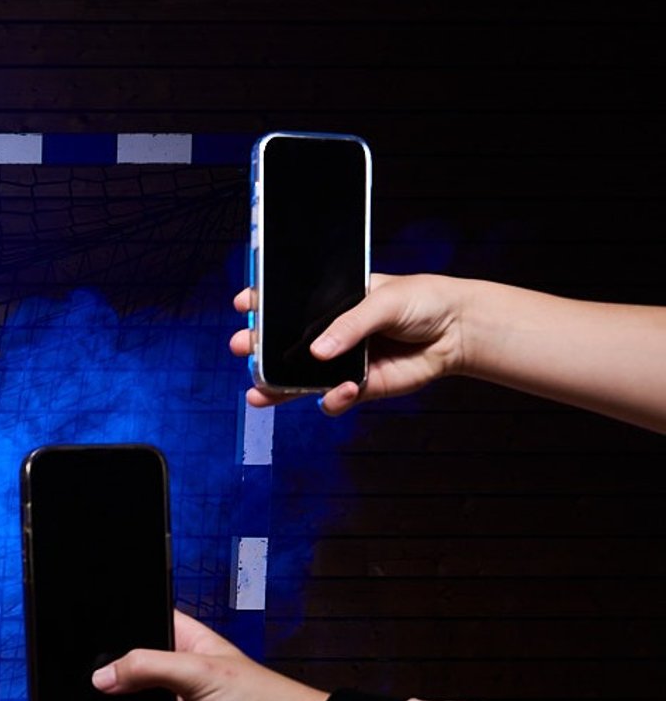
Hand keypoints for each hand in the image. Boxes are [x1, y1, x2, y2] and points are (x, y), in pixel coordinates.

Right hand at [66, 609, 326, 700]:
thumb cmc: (261, 699)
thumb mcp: (201, 671)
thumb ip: (147, 669)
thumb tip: (100, 678)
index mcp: (185, 645)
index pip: (142, 627)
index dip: (114, 627)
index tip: (77, 629)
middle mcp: (173, 680)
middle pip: (124, 676)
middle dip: (96, 680)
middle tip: (57, 680)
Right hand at [231, 273, 470, 418]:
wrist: (457, 331)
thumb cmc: (423, 301)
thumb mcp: (385, 300)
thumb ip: (350, 325)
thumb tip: (318, 352)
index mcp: (335, 302)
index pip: (292, 302)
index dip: (265, 304)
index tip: (244, 305)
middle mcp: (333, 333)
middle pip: (287, 345)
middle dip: (260, 349)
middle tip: (243, 348)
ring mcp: (343, 362)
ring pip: (301, 378)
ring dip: (278, 387)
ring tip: (258, 392)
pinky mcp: (359, 387)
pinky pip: (333, 400)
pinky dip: (333, 400)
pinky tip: (343, 391)